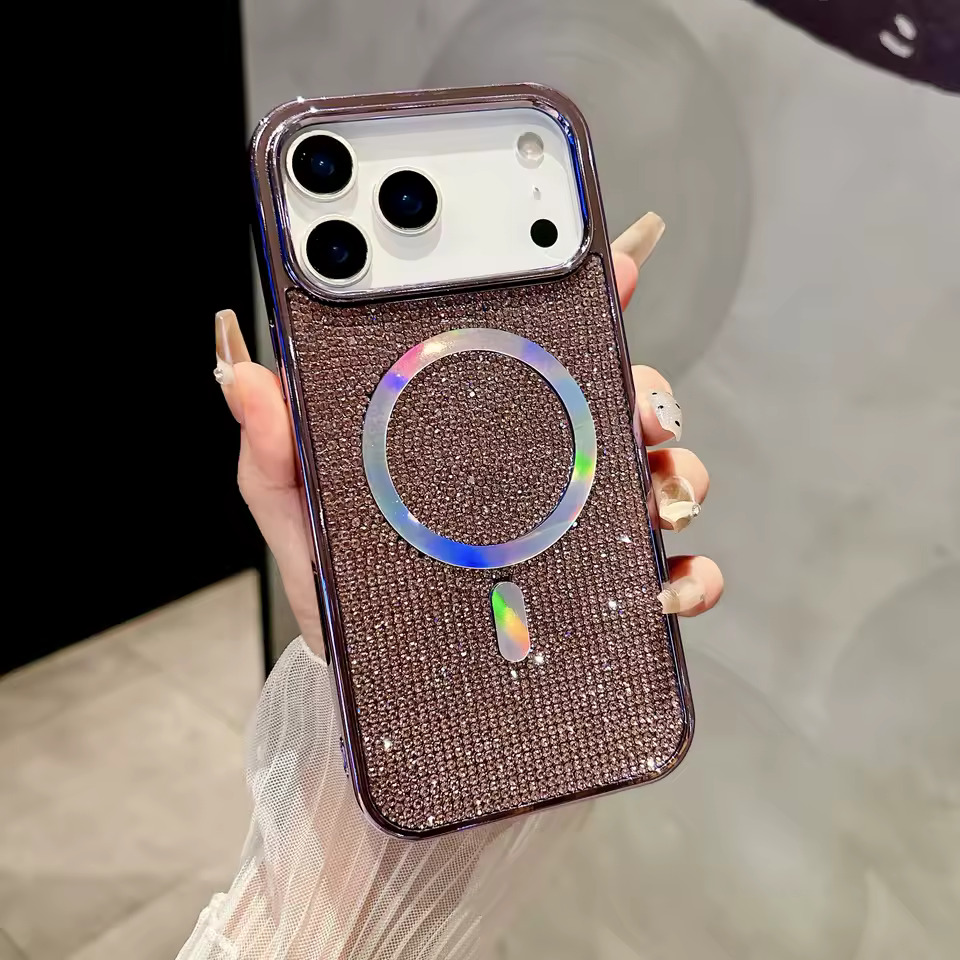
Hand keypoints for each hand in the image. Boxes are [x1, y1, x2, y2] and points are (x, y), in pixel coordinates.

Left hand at [216, 212, 722, 655]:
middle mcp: (538, 472)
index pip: (535, 351)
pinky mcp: (600, 598)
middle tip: (644, 409)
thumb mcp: (301, 516)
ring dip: (681, 475)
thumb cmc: (339, 596)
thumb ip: (277, 450)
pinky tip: (672, 588)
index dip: (581, 296)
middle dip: (651, 391)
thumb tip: (245, 376)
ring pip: (659, 476)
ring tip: (665, 499)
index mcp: (477, 436)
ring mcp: (575, 532)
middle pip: (618, 402)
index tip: (613, 260)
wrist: (369, 695)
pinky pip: (671, 578)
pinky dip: (694, 577)